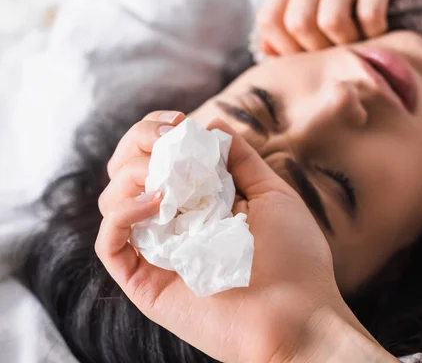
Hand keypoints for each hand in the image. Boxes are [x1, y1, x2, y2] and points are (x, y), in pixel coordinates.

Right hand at [96, 111, 378, 361]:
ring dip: (130, 173)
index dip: (155, 130)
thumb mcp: (272, 194)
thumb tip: (210, 122)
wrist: (298, 314)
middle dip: (138, 143)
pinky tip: (156, 202)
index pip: (155, 157)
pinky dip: (122, 213)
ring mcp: (156, 251)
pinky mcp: (144, 281)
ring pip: (111, 201)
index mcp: (198, 202)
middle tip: (166, 140)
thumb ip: (241, 159)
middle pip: (125, 172)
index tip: (176, 120)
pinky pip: (109, 242)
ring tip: (167, 177)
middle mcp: (172, 223)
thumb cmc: (294, 256)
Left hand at [256, 0, 394, 55]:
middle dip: (317, 50)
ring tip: (354, 46)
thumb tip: (269, 53)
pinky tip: (375, 34)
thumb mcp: (305, 4)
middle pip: (299, 23)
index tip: (304, 58)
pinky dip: (373, 34)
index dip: (284, 49)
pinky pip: (369, 15)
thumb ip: (283, 29)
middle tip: (333, 56)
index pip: (270, 20)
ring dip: (345, 45)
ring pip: (332, 20)